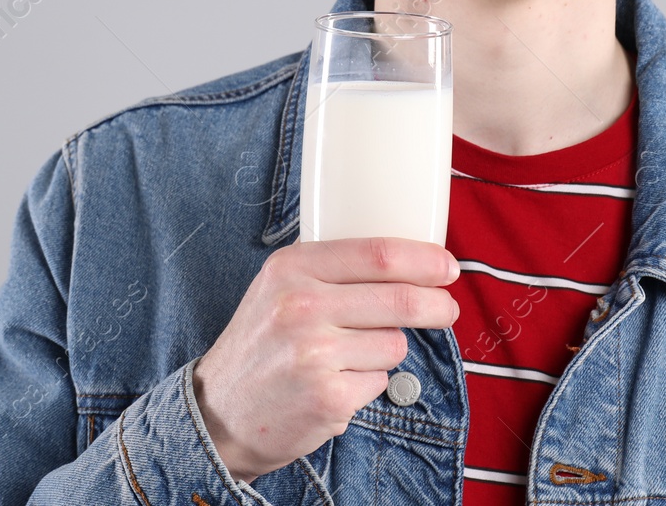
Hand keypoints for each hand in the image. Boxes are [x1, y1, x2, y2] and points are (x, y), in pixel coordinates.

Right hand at [191, 236, 459, 482]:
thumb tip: (406, 262)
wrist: (219, 410)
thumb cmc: (260, 344)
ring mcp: (314, 353)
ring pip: (394, 343)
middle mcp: (300, 305)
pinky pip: (380, 381)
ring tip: (344, 357)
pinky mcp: (329, 397)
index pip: (376, 254)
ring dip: (384, 350)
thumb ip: (330, 271)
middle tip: (447, 308)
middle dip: (436, 304)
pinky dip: (367, 383)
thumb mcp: (279, 288)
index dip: (423, 259)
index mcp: (290, 268)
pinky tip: (334, 383)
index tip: (446, 265)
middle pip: (399, 298)